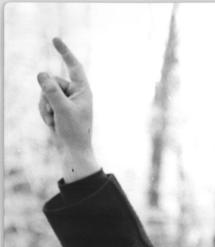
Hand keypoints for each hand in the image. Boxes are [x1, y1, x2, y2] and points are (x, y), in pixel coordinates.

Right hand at [37, 38, 98, 181]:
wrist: (74, 150)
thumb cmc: (74, 131)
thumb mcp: (61, 109)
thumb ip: (51, 91)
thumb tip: (41, 74)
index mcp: (83, 91)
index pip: (74, 67)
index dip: (65, 53)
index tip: (55, 40)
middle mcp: (76, 94)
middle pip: (52, 82)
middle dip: (47, 97)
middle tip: (54, 112)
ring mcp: (67, 101)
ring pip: (45, 93)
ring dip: (45, 107)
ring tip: (54, 120)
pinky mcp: (59, 108)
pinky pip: (44, 103)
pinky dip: (44, 113)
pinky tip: (52, 124)